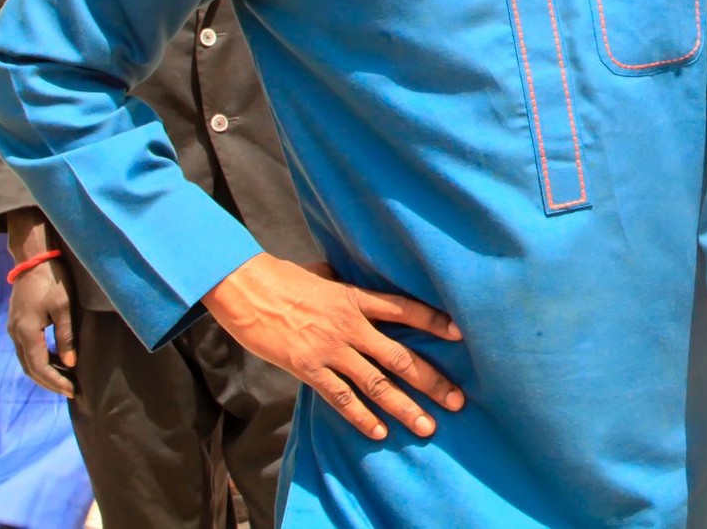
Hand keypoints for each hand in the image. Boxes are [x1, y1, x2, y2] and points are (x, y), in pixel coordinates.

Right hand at [5, 209, 75, 396]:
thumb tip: (71, 364)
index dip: (56, 382)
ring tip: (67, 379)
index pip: (39, 367)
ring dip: (45, 372)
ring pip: (27, 360)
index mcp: (26, 332)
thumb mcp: (64, 307)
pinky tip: (58, 361)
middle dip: (50, 382)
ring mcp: (14, 329)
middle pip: (30, 368)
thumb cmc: (53, 280)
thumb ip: (66, 337)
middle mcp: (15, 334)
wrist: (34, 259)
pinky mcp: (18, 323)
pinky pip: (28, 349)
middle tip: (71, 391)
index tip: (73, 391)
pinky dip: (41, 359)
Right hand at [203, 253, 465, 440]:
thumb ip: (339, 282)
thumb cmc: (280, 278)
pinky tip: (380, 432)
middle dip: (432, 380)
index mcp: (355, 298)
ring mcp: (330, 349)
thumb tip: (341, 274)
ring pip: (376, 383)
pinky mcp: (308, 368)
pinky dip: (361, 417)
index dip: (434, 322)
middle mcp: (350, 326)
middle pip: (400, 356)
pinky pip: (340, 397)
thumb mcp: (320, 274)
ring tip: (427, 426)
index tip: (461, 335)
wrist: (245, 288)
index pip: (405, 309)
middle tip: (458, 401)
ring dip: (404, 406)